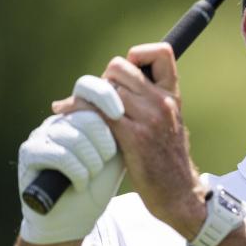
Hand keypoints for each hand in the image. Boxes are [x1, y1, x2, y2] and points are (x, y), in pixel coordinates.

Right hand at [18, 76, 125, 244]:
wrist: (74, 219)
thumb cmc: (98, 184)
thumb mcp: (116, 151)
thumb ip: (120, 126)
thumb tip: (134, 98)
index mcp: (78, 114)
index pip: (88, 89)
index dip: (106, 97)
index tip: (120, 113)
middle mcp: (58, 120)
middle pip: (85, 114)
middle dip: (103, 141)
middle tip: (105, 160)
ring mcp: (41, 134)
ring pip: (74, 136)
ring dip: (91, 161)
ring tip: (93, 174)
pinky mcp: (29, 153)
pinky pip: (59, 154)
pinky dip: (77, 172)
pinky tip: (81, 184)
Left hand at [53, 43, 206, 237]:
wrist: (179, 192)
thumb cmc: (166, 159)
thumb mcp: (167, 122)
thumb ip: (147, 101)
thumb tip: (113, 84)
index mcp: (172, 95)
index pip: (161, 52)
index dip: (137, 55)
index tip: (125, 75)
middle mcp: (162, 102)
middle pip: (120, 67)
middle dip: (103, 80)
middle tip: (97, 100)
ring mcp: (149, 119)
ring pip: (106, 89)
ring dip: (86, 97)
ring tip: (75, 108)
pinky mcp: (134, 138)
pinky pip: (99, 113)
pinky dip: (79, 111)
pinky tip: (66, 114)